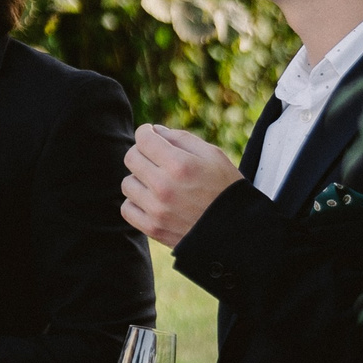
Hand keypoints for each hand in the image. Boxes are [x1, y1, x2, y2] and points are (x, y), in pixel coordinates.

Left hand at [122, 123, 242, 246]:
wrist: (235, 231)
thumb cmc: (226, 188)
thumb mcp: (213, 155)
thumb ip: (182, 138)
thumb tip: (155, 131)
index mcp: (180, 165)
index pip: (143, 139)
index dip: (145, 132)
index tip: (150, 135)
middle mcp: (164, 186)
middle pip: (131, 158)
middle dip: (141, 152)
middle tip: (154, 157)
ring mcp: (156, 210)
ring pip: (127, 183)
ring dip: (139, 179)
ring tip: (157, 182)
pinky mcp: (153, 228)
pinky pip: (127, 208)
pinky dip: (136, 202)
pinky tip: (151, 200)